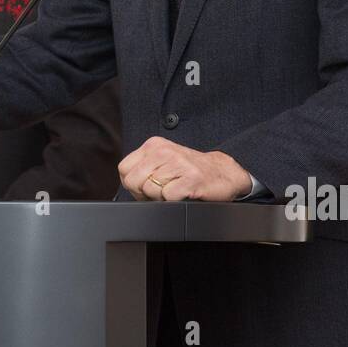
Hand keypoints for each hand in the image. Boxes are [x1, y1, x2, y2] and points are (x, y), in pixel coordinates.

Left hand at [118, 137, 252, 201]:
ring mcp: (178, 163)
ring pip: (150, 190)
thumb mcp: (162, 161)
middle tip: (161, 192)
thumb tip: (127, 185)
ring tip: (175, 190)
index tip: (146, 187)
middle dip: (143, 194)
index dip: (132, 184)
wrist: (223, 172)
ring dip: (161, 198)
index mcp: (153, 145)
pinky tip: (184, 193)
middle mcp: (164, 151)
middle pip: (133, 181)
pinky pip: (168, 197)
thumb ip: (143, 168)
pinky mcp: (191, 178)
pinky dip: (174, 201)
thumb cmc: (189, 171)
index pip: (124, 169)